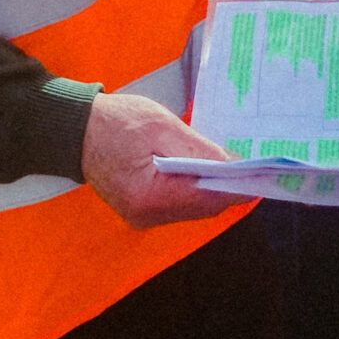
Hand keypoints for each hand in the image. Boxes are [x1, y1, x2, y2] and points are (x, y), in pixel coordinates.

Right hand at [81, 92, 249, 229]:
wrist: (75, 129)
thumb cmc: (116, 122)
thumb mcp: (161, 126)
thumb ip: (198, 149)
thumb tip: (233, 164)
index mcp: (148, 197)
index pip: (206, 199)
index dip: (237, 188)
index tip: (263, 176)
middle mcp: (146, 216)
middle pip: (202, 208)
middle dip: (229, 188)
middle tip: (255, 166)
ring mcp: (142, 216)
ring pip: (192, 207)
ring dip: (214, 188)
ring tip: (236, 164)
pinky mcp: (142, 208)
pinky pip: (179, 203)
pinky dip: (196, 188)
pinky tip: (207, 168)